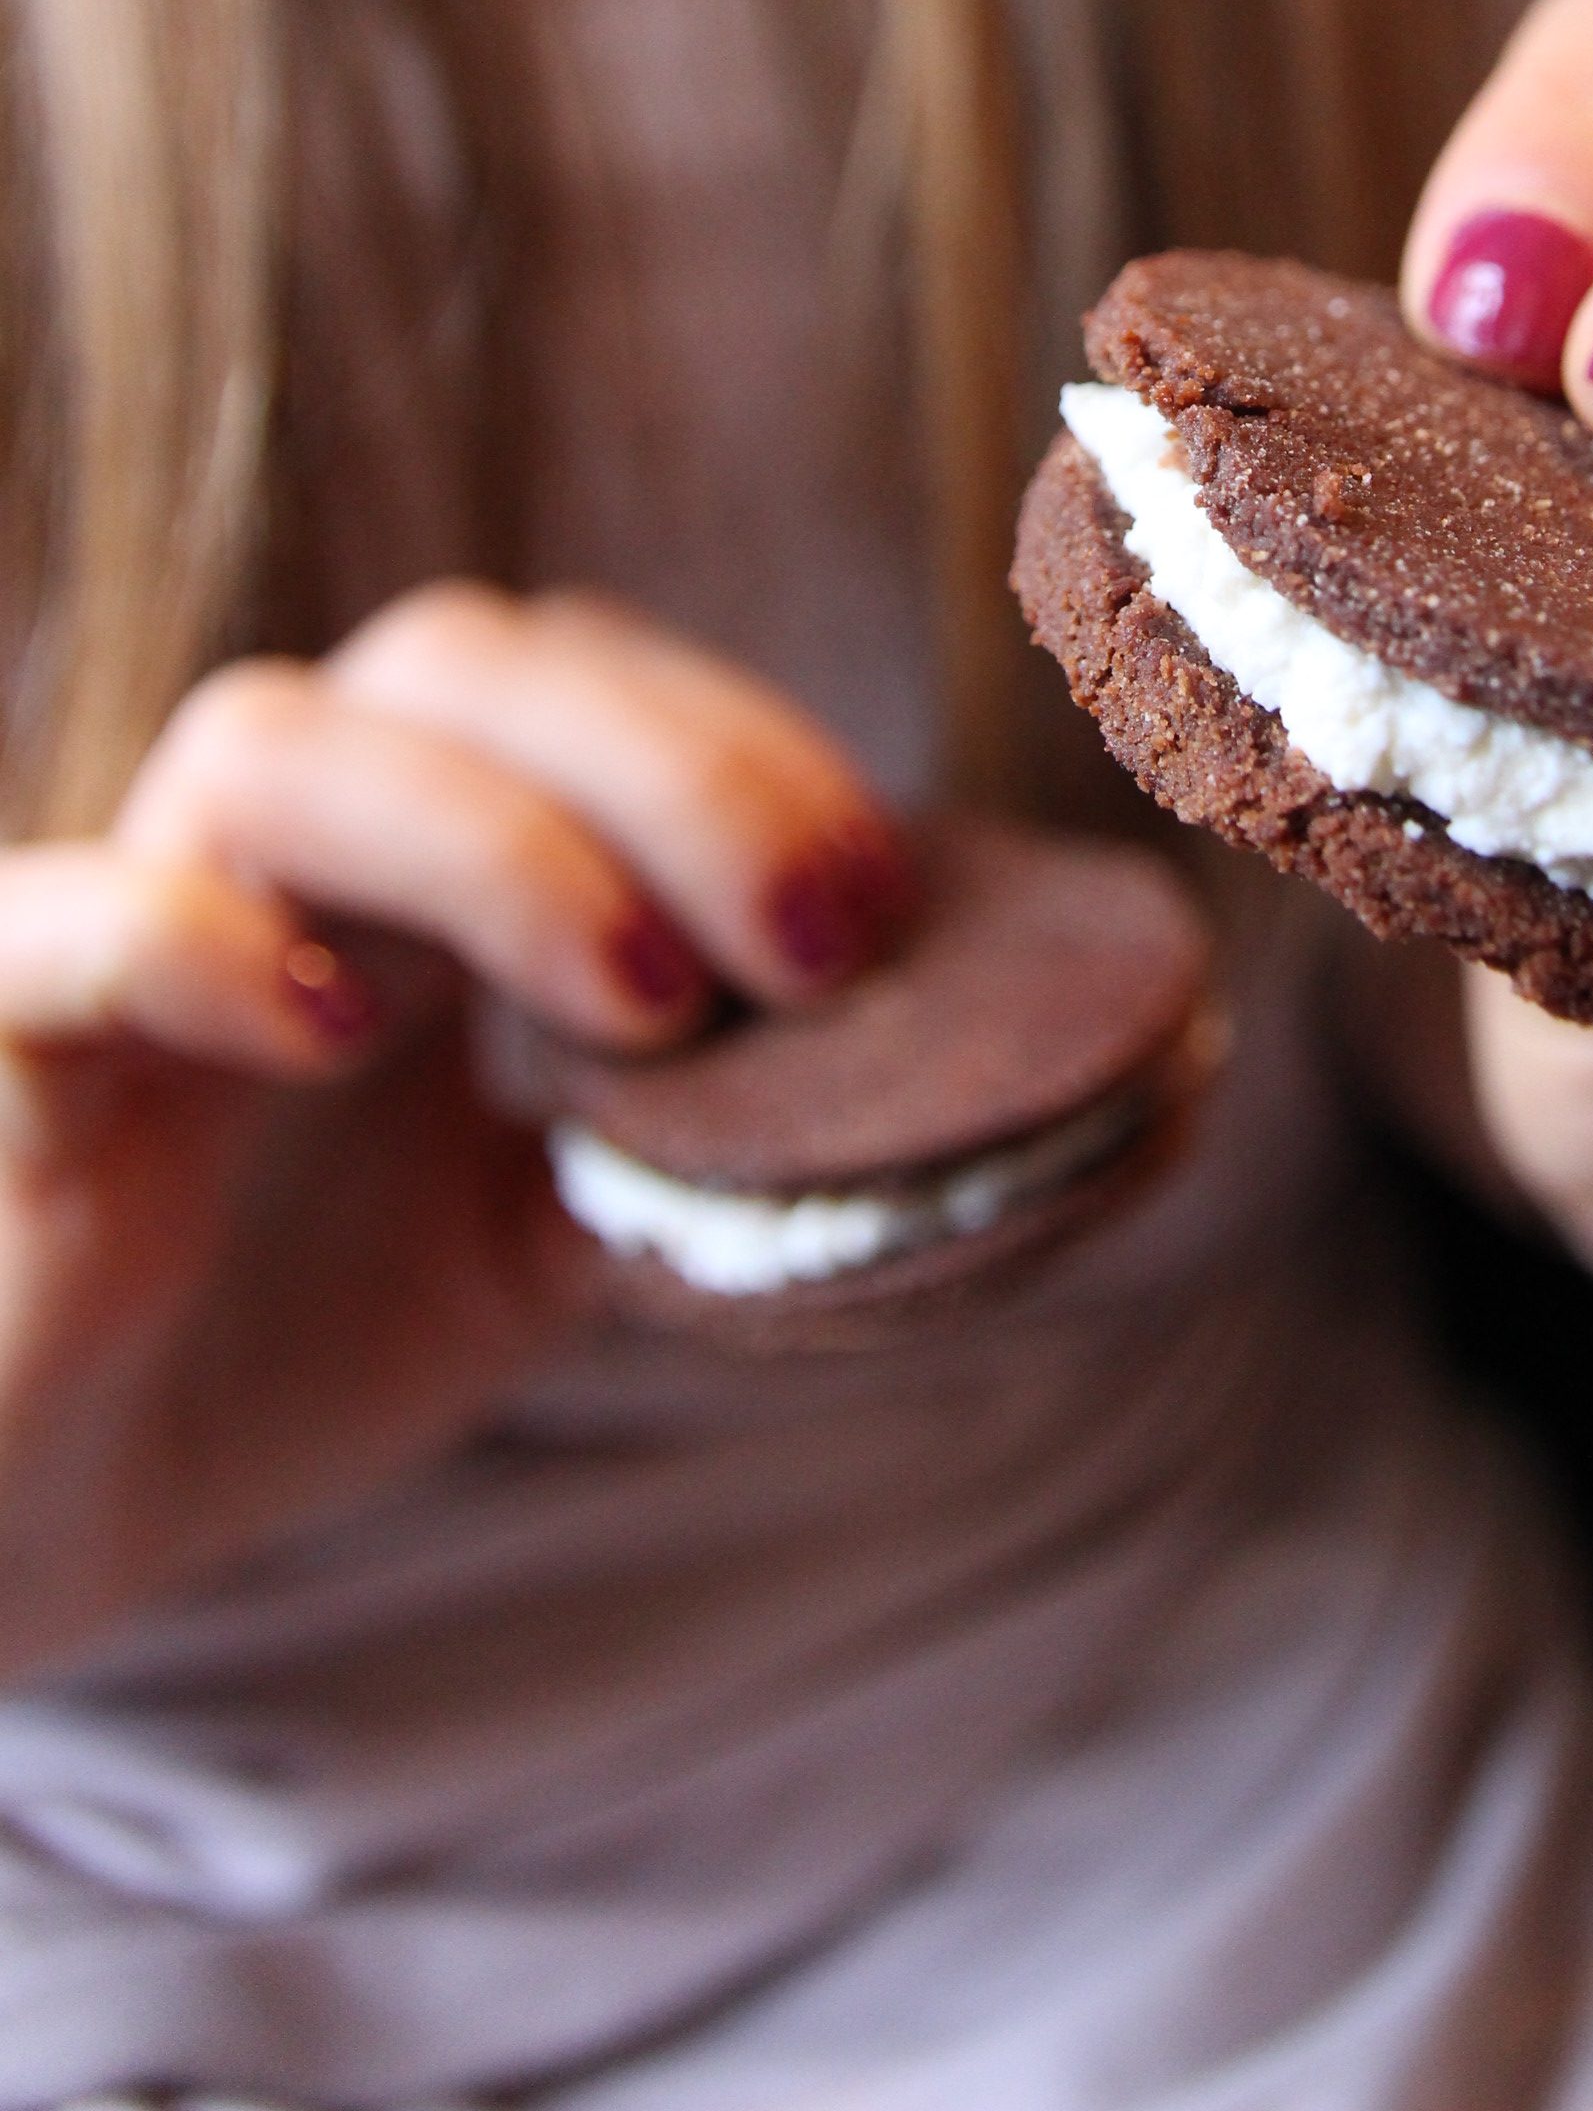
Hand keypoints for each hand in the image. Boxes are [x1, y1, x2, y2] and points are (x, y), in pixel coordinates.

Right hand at [0, 586, 906, 1674]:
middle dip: (674, 767)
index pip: (581, 682)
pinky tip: (334, 1026)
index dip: (743, 747)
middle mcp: (271, 849)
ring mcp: (120, 927)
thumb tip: (914, 1082)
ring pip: (277, 749)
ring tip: (646, 1005)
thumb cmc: (269, 1338)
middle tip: (822, 937)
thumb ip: (684, 1138)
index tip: (884, 901)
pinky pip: (59, 928)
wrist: (15, 1519)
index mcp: (410, 857)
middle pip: (459, 661)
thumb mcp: (534, 1235)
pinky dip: (197, 938)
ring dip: (493, 842)